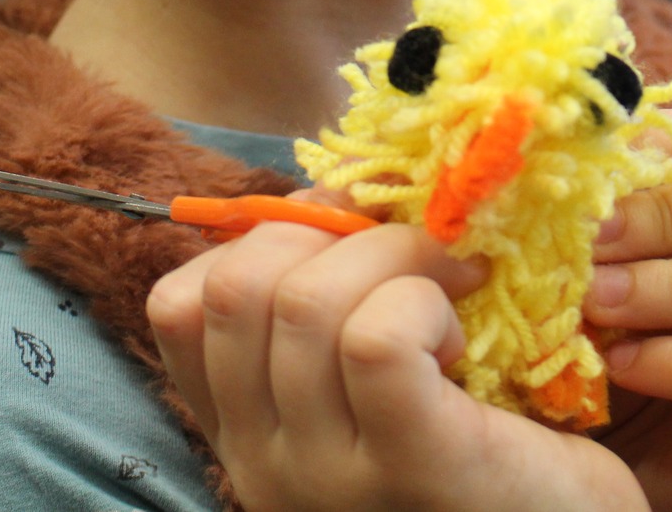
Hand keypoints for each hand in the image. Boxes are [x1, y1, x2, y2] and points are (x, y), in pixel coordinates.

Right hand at [149, 211, 647, 511]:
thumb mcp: (380, 382)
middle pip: (234, 289)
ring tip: (455, 286)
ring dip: (392, 254)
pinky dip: (421, 300)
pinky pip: (377, 341)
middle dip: (325, 232)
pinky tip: (467, 333)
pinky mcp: (411, 468)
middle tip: (412, 250)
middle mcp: (263, 465)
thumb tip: (325, 195)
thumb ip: (334, 306)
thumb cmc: (491, 454)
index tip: (341, 241)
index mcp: (247, 435)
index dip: (258, 242)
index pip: (180, 306)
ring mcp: (326, 477)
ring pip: (304, 303)